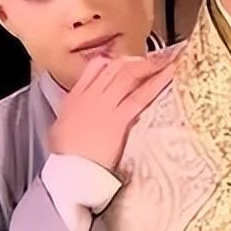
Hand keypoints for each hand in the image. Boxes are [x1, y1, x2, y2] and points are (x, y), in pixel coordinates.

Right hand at [48, 52, 175, 170]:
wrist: (70, 171)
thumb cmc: (65, 155)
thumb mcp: (61, 127)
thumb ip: (72, 113)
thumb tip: (78, 113)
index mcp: (75, 96)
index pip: (95, 67)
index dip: (113, 60)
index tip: (125, 61)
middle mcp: (90, 95)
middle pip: (115, 67)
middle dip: (135, 61)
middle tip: (152, 59)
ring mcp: (105, 104)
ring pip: (128, 75)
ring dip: (149, 65)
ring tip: (166, 61)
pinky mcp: (119, 119)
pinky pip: (141, 95)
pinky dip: (157, 82)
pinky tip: (169, 74)